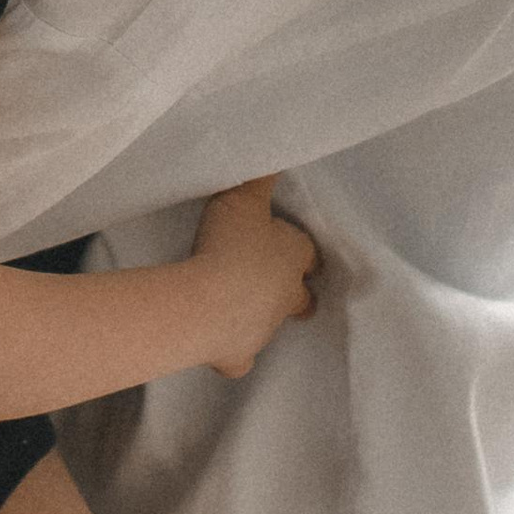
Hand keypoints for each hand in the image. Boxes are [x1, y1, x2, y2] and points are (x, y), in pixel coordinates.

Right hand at [188, 177, 317, 378]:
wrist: (205, 304)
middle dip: (296, 292)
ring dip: (259, 314)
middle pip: (302, 298)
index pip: (308, 253)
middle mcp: (287, 296)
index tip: (285, 244)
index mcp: (293, 257)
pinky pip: (240, 357)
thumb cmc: (229, 245)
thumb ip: (258, 180)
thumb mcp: (241, 198)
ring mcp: (264, 330)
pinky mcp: (239, 355)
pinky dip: (232, 351)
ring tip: (232, 301)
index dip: (298, 248)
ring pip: (271, 324)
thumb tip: (277, 155)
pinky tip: (217, 342)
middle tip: (272, 281)